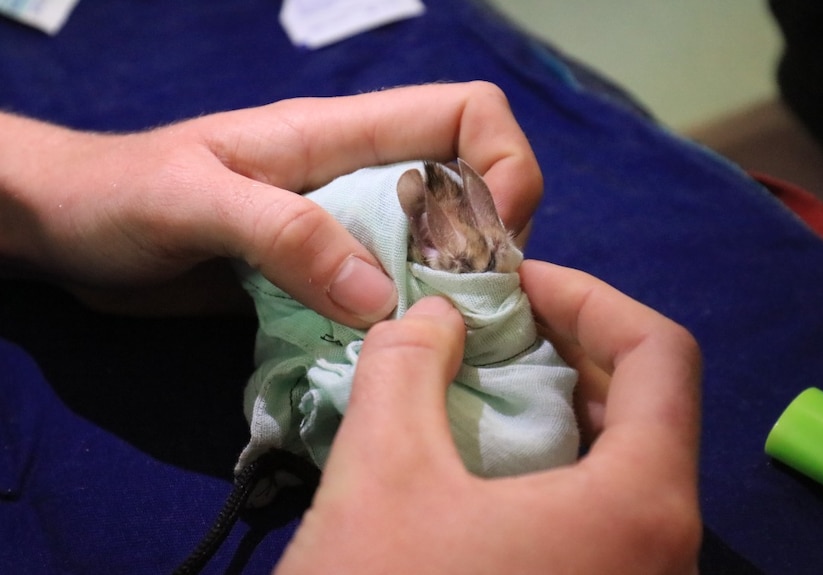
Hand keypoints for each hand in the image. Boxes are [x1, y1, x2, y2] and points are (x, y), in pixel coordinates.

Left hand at [0, 82, 540, 323]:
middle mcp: (358, 177)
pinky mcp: (323, 276)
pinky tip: (394, 355)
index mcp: (340, 134)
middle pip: (472, 185)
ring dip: (454, 290)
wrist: (69, 230)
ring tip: (435, 340)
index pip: (467, 113)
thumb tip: (381, 297)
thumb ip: (285, 235)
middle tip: (465, 309)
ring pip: (440, 245)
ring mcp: (344, 229)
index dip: (506, 165)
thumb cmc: (117, 195)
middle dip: (490, 243)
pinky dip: (409, 321)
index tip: (494, 239)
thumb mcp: (193, 202)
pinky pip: (392, 292)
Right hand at [276, 260, 701, 574]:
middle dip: (566, 345)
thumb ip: (405, 366)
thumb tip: (434, 316)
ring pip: (621, 460)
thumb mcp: (380, 474)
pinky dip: (548, 459)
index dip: (588, 296)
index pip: (660, 354)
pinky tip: (480, 455)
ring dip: (555, 401)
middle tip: (490, 325)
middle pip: (646, 404)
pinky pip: (598, 508)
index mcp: (641, 506)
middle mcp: (662, 549)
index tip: (514, 284)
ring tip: (478, 377)